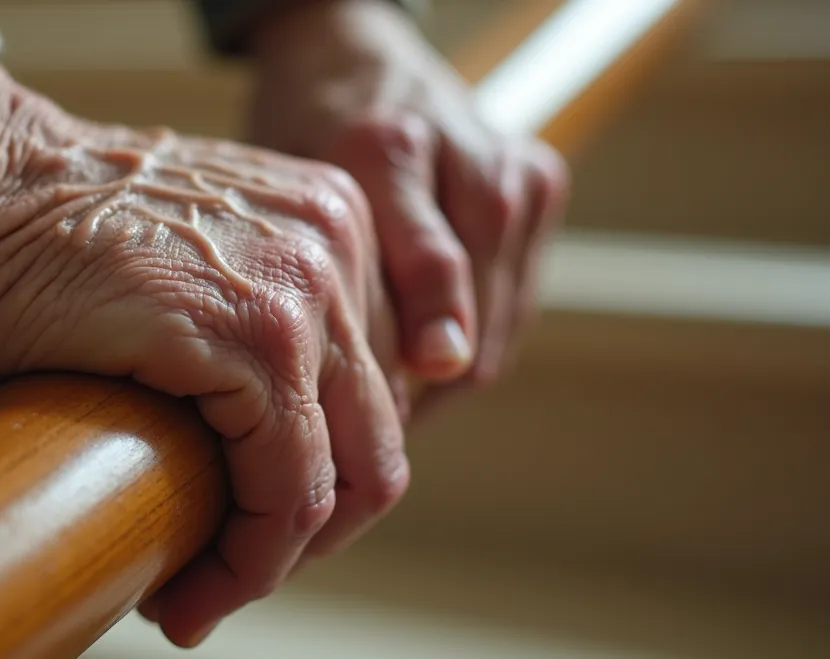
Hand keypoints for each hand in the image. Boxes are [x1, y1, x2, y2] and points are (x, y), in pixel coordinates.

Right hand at [0, 60, 405, 646]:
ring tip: (197, 598)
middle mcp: (337, 246)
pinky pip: (285, 495)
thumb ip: (243, 332)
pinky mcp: (255, 339)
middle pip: (373, 439)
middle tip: (223, 579)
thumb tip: (249, 454)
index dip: (315, 482)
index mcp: (325, 226)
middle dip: (306, 535)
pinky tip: (182, 591)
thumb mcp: (180, 270)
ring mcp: (306, 289)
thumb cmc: (27, 238)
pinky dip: (244, 564)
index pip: (366, 391)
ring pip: (344, 480)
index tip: (240, 533)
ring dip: (273, 562)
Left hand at [249, 0, 569, 388]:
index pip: (430, 273)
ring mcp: (511, 165)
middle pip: (473, 308)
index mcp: (382, 147)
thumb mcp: (288, 196)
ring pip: (500, 318)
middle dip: (425, 383)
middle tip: (376, 430)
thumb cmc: (306, 134)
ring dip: (452, 372)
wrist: (356, 57)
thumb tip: (351, 407)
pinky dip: (478, 338)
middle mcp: (461, 151)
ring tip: (398, 400)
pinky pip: (517, 301)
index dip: (416, 360)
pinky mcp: (541, 180)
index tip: (395, 421)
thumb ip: (322, 280)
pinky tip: (429, 353)